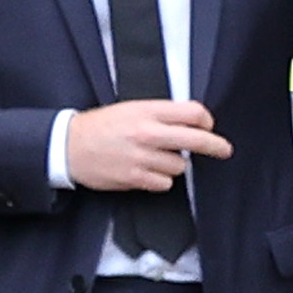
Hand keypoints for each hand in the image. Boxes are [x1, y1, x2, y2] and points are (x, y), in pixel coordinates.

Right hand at [63, 100, 231, 191]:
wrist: (68, 146)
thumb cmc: (100, 126)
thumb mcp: (130, 109)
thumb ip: (159, 114)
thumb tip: (190, 123)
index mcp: (147, 111)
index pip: (192, 113)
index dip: (206, 120)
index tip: (207, 126)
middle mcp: (148, 133)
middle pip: (196, 140)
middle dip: (215, 146)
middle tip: (224, 150)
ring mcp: (142, 157)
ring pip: (180, 166)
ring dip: (173, 164)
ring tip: (154, 158)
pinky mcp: (135, 178)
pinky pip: (164, 183)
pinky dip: (160, 180)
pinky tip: (145, 171)